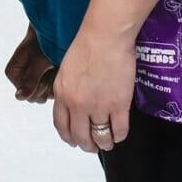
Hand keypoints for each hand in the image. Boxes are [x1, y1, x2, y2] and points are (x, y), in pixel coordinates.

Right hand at [5, 25, 55, 102]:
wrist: (55, 33)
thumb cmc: (45, 42)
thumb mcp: (40, 61)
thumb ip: (31, 79)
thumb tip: (19, 97)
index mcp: (13, 73)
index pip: (24, 94)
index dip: (36, 86)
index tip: (43, 71)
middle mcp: (20, 79)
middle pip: (34, 97)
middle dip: (45, 85)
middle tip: (51, 68)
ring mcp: (32, 81)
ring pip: (43, 96)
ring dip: (52, 84)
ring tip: (54, 67)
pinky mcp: (42, 80)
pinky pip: (49, 92)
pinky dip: (56, 83)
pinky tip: (57, 70)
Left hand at [50, 25, 134, 153]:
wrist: (106, 36)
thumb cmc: (88, 44)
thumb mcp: (67, 69)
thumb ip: (68, 89)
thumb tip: (73, 103)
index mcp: (62, 94)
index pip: (62, 126)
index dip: (69, 137)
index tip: (75, 139)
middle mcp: (77, 105)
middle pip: (80, 137)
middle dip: (87, 145)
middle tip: (93, 145)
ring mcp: (98, 107)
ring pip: (100, 138)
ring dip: (105, 143)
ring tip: (108, 142)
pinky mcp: (118, 105)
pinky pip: (119, 131)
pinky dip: (120, 136)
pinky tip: (120, 133)